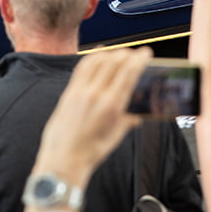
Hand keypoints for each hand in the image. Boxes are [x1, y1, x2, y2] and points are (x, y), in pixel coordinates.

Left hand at [29, 48, 151, 200]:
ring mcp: (80, 91)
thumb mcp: (116, 136)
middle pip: (114, 62)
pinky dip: (93, 56)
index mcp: (111, 106)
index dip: (139, 59)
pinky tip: (99, 53)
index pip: (128, 72)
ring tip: (121, 53)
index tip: (146, 53)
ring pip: (98, 61)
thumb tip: (138, 114)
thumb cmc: (91, 151)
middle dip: (128, 54)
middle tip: (136, 53)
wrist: (64, 159)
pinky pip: (82, 67)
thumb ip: (128, 120)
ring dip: (112, 53)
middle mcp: (95, 94)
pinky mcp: (69, 92)